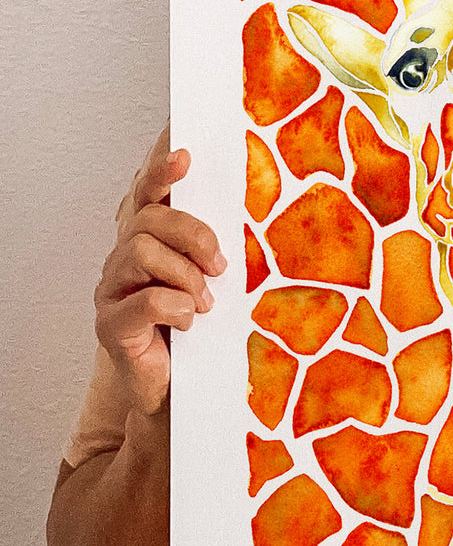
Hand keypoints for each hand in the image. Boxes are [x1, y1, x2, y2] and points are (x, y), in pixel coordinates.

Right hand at [94, 126, 224, 414]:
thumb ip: (216, 245)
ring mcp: (112, 290)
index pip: (147, 194)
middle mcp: (124, 259)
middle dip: (193, 235)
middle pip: (149, 219)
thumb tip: (249, 205)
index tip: (185, 156)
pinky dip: (176, 307)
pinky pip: (144, 300)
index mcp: (150, 241)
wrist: (182, 389)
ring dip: (185, 275)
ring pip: (141, 252)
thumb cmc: (201, 328)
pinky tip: (188, 320)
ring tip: (204, 301)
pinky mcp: (110, 325)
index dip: (161, 172)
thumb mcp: (214, 279)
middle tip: (220, 265)